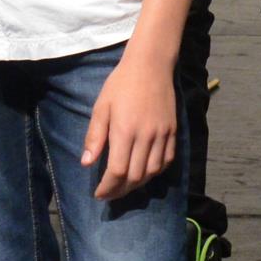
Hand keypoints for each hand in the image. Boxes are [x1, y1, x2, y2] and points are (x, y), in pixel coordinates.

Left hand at [82, 50, 180, 201]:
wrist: (151, 65)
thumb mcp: (101, 107)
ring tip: (125, 186)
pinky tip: (145, 172)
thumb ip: (95, 136)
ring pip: (152, 172)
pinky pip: (167, 160)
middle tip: (109, 193)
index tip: (99, 194)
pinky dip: (155, 172)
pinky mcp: (173, 131)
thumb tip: (86, 163)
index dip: (108, 188)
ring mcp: (162, 134)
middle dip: (121, 190)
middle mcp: (146, 136)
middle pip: (136, 176)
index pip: (117, 171)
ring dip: (138, 184)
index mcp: (124, 131)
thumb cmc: (121, 84)